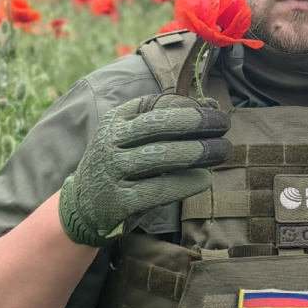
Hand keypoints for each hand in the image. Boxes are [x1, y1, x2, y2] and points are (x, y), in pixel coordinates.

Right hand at [59, 93, 229, 246]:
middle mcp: (110, 141)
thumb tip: (213, 107)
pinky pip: (158, 189)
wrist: (82, 203)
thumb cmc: (121, 163)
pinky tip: (205, 179)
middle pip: (159, 125)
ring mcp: (112, 171)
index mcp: (116, 119)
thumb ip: (168, 121)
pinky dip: (185, 183)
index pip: (157, 104)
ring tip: (223, 150)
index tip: (215, 111)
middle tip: (225, 125)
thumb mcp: (133, 136)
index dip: (190, 106)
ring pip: (161, 156)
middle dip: (197, 122)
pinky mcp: (118, 201)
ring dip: (198, 152)